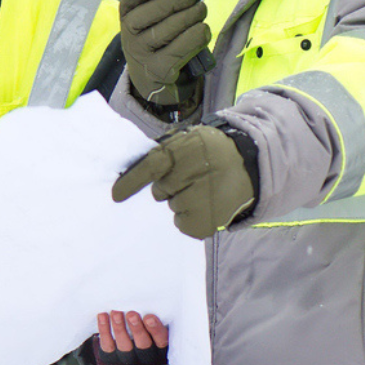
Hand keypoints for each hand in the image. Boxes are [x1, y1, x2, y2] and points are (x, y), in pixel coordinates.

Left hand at [97, 310, 168, 356]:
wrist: (126, 352)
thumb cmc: (145, 329)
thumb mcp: (154, 326)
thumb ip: (153, 317)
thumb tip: (148, 299)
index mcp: (160, 347)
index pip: (161, 340)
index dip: (156, 330)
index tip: (149, 317)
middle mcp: (146, 355)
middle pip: (143, 344)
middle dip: (137, 329)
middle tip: (131, 314)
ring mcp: (128, 358)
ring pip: (124, 345)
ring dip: (119, 328)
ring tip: (116, 312)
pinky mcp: (111, 357)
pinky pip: (107, 345)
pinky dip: (104, 330)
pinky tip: (103, 315)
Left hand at [112, 124, 255, 239]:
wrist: (249, 164)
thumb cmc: (210, 153)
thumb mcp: (188, 140)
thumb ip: (163, 153)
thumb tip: (130, 172)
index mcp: (187, 149)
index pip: (153, 166)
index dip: (132, 181)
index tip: (116, 195)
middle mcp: (195, 174)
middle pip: (161, 190)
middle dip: (170, 185)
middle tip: (192, 178)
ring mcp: (202, 201)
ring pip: (173, 206)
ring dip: (183, 200)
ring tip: (205, 190)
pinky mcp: (206, 223)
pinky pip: (182, 223)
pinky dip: (190, 217)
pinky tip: (207, 205)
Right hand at [119, 0, 210, 104]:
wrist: (151, 79)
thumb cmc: (156, 40)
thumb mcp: (149, 21)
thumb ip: (162, 2)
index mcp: (126, 20)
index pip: (129, 0)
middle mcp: (129, 38)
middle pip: (153, 11)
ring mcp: (143, 56)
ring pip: (172, 27)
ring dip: (193, 15)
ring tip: (200, 11)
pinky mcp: (160, 70)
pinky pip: (184, 46)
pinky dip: (198, 35)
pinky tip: (203, 31)